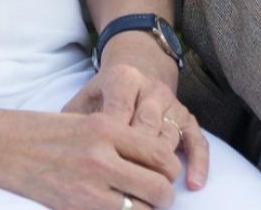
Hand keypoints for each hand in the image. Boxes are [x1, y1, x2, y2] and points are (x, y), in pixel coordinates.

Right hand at [0, 106, 181, 209]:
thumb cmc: (40, 131)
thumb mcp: (85, 120)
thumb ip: (118, 139)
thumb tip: (152, 161)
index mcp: (106, 127)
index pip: (161, 154)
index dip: (170, 169)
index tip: (164, 174)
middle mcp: (101, 156)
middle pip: (159, 187)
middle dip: (163, 196)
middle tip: (156, 196)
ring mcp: (87, 186)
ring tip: (135, 205)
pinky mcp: (73, 208)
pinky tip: (111, 208)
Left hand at [62, 35, 209, 191]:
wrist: (137, 69)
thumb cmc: (104, 96)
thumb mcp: (85, 100)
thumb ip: (74, 121)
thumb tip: (61, 152)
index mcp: (124, 79)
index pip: (120, 109)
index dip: (112, 139)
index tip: (101, 164)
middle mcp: (151, 89)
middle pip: (148, 125)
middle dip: (137, 156)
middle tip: (126, 183)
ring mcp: (172, 104)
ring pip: (170, 136)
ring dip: (162, 166)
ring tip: (152, 193)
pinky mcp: (187, 118)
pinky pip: (197, 140)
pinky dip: (198, 162)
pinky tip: (194, 184)